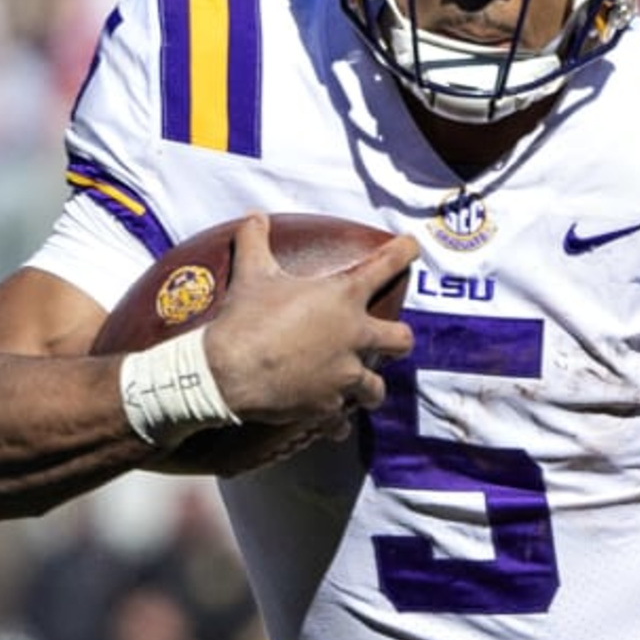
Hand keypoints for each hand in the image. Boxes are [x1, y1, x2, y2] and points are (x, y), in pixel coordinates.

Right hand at [201, 216, 418, 426]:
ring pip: (376, 388)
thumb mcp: (252, 273)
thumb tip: (254, 216)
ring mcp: (344, 377)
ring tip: (361, 388)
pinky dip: (336, 422)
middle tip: (391, 339)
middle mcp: (354, 337)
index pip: (385, 266)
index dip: (403, 253)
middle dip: (399, 340)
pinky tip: (333, 423)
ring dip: (369, 387)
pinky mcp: (327, 408)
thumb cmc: (245, 318)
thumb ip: (256, 241)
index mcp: (343, 298)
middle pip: (401, 340)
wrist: (227, 373)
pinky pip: (340, 421)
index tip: (412, 248)